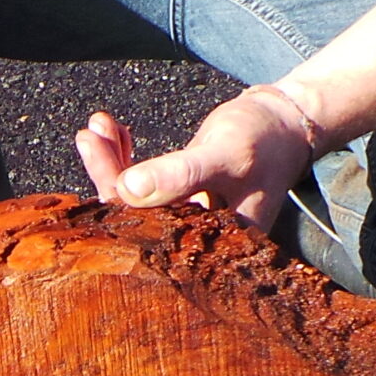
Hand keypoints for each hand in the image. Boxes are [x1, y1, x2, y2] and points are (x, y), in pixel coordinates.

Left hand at [72, 87, 318, 231]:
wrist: (286, 124)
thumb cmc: (265, 140)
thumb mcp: (224, 154)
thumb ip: (182, 174)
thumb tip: (129, 189)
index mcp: (209, 251)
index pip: (148, 243)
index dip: (117, 207)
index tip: (98, 160)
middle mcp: (194, 246)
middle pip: (134, 222)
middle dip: (108, 176)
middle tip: (89, 135)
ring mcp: (183, 224)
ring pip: (134, 202)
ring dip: (112, 163)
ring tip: (97, 126)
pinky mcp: (176, 203)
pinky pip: (141, 188)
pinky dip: (124, 159)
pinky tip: (112, 130)